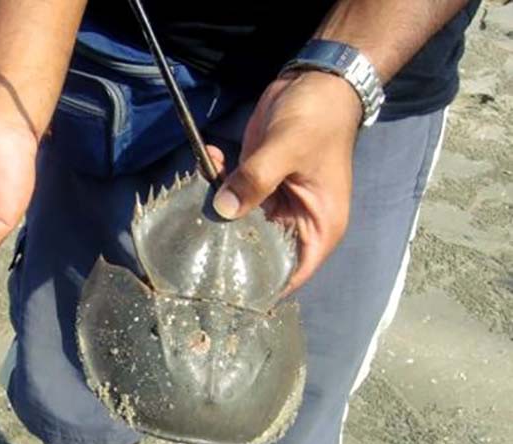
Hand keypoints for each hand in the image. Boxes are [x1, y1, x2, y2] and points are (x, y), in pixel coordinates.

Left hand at [212, 71, 362, 293]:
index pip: (290, 275)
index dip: (262, 287)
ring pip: (240, 224)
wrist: (317, 82)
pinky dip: (218, 180)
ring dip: (217, 212)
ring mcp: (275, 204)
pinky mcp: (257, 184)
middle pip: (259, 254)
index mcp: (318, 228)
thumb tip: (223, 210)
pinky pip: (233, 194)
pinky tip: (208, 159)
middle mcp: (296, 223)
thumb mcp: (287, 149)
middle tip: (194, 250)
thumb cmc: (317, 120)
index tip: (226, 291)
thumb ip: (255, 180)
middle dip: (229, 250)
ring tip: (194, 200)